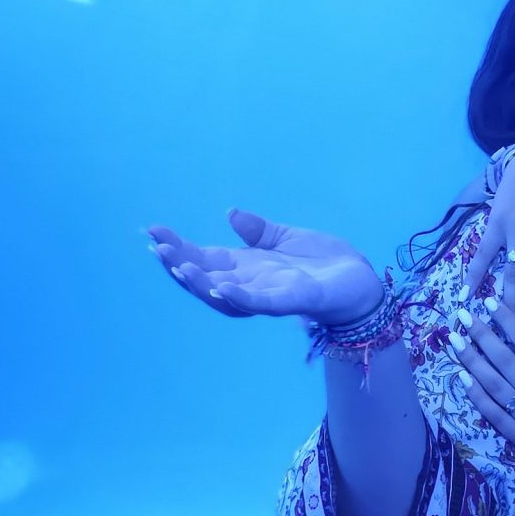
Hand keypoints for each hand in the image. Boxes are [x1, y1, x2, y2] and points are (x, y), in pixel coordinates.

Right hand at [147, 211, 383, 324]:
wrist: (361, 282)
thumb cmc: (324, 263)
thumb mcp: (286, 238)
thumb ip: (257, 230)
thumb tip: (229, 213)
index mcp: (248, 267)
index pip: (205, 258)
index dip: (180, 248)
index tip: (153, 232)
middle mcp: (252, 284)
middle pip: (207, 277)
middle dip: (180, 264)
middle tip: (157, 248)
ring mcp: (270, 295)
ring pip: (227, 294)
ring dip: (202, 283)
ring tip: (180, 268)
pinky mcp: (294, 300)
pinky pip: (262, 302)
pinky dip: (240, 296)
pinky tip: (220, 285)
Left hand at [456, 298, 514, 488]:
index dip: (507, 322)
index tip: (489, 303)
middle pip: (505, 361)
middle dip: (481, 335)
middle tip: (462, 316)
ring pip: (493, 385)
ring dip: (471, 361)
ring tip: (455, 341)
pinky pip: (493, 414)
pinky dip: (476, 396)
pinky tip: (461, 377)